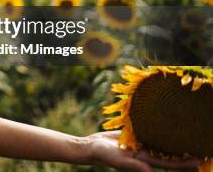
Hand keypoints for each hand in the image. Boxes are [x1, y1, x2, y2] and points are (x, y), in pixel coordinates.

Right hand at [86, 131, 201, 171]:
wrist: (91, 146)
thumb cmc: (103, 155)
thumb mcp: (118, 160)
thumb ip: (134, 166)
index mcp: (146, 162)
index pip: (171, 164)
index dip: (186, 163)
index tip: (200, 159)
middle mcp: (147, 154)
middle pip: (170, 154)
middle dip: (185, 153)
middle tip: (201, 146)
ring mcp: (141, 145)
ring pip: (162, 143)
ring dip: (175, 141)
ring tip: (189, 135)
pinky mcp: (135, 136)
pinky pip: (150, 133)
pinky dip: (160, 131)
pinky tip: (169, 126)